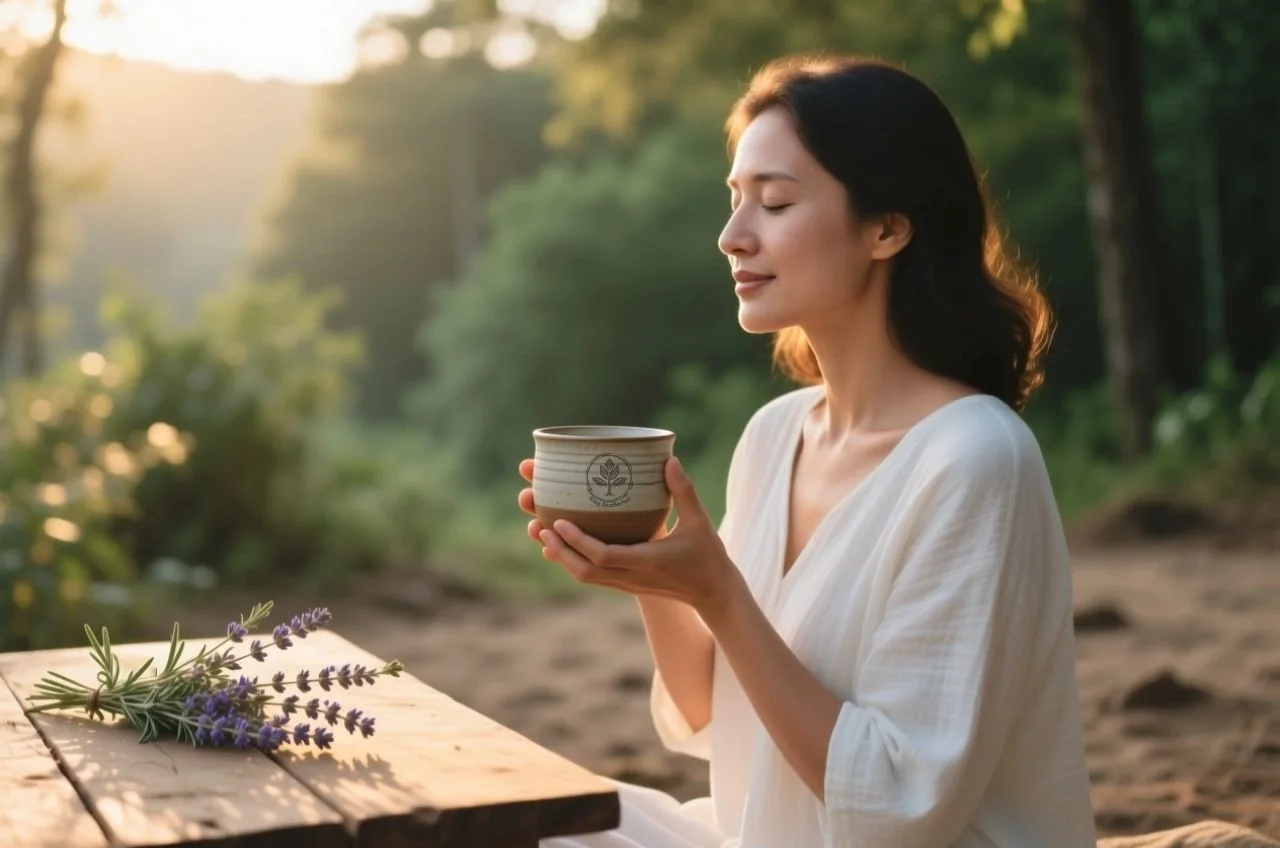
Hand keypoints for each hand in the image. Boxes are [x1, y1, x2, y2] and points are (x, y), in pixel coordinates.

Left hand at [517, 456, 739, 613]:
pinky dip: (572, 561)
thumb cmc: (708, 555)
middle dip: (558, 549)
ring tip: (540, 531)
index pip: (603, 556)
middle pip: (584, 570)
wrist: (713, 593)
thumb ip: (684, 491)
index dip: (578, 541)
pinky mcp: (626, 584)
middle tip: (539, 524)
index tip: (559, 521)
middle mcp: (632, 576)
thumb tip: (669, 459)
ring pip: (584, 576)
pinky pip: (592, 575)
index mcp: (647, 561)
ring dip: (560, 556)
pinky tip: (560, 544)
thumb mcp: (700, 521)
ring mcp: (627, 583)